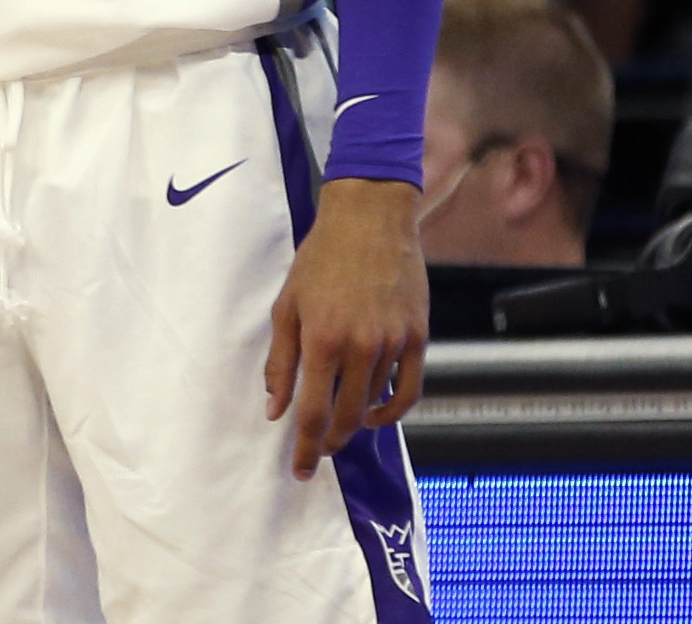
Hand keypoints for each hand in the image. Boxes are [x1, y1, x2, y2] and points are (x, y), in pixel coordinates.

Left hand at [265, 176, 427, 478]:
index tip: (299, 470)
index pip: (311, 412)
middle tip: (315, 452)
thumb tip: (274, 409)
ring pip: (374, 405)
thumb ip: (280, 361)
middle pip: (345, 418)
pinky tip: (376, 414)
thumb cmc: (320, 260)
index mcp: (320, 339)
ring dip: (355, 423)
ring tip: (338, 427)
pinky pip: (409, 391)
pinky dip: (393, 411)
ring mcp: (391, 344)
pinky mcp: (417, 339)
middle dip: (327, 443)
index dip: (303, 447)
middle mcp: (359, 347)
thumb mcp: (287, 306)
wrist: (369, 221)